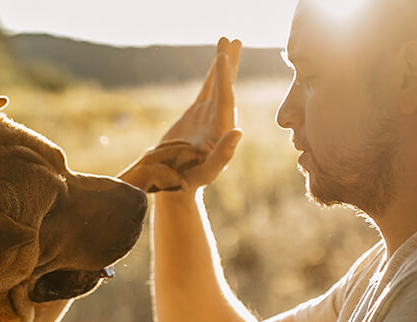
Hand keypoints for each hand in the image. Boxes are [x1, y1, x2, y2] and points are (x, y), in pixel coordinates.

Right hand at [119, 38, 243, 192]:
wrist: (178, 185)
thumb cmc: (190, 182)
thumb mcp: (207, 171)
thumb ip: (223, 154)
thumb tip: (238, 134)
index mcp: (223, 130)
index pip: (225, 99)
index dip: (224, 79)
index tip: (222, 58)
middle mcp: (220, 120)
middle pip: (226, 86)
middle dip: (230, 63)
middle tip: (233, 40)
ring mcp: (209, 116)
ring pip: (218, 85)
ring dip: (222, 64)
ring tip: (226, 41)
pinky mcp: (198, 116)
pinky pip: (207, 90)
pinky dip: (211, 75)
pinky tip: (216, 61)